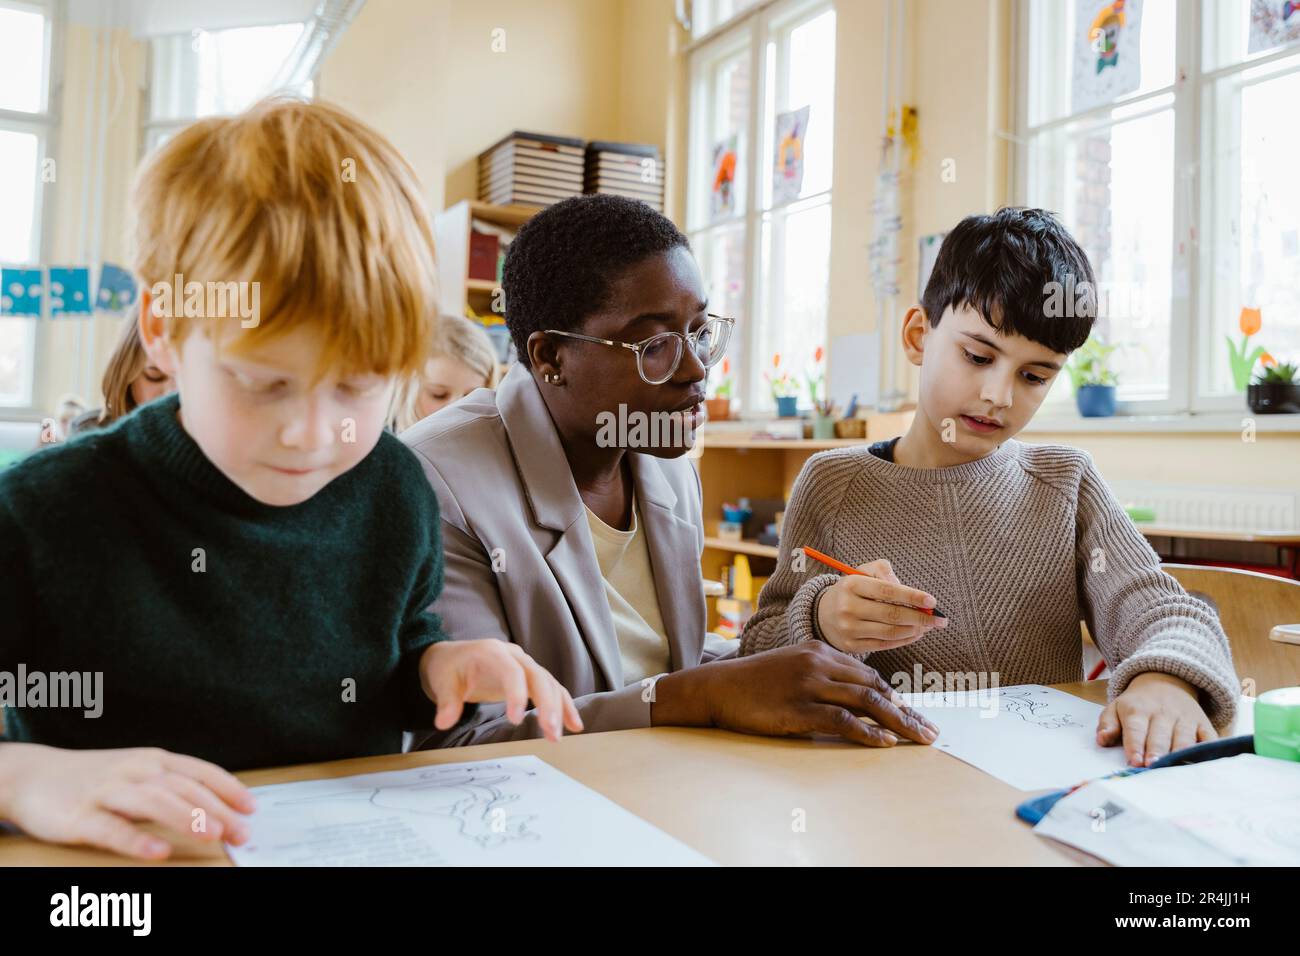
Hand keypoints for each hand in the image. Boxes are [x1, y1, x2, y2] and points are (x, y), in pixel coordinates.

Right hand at [0, 743, 254, 860]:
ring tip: (211, 835)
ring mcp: (108, 791)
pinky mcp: (80, 816)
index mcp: (154, 760)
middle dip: (216, 809)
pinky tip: (157, 853)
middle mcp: (135, 771)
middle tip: (240, 832)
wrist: (32, 775)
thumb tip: (216, 810)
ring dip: (185, 818)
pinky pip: (111, 829)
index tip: (251, 808)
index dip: (228, 788)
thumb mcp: (138, 774)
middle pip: (183, 788)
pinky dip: (136, 840)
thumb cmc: (96, 778)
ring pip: (152, 802)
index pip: (200, 771)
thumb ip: (172, 787)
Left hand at [420, 639, 583, 742]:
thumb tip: (444, 722)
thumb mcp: (442, 682)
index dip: (517, 694)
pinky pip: (553, 689)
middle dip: (548, 705)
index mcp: (492, 653)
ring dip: (558, 710)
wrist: (453, 658)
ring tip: (557, 737)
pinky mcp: (531, 678)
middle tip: (550, 733)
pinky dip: (565, 706)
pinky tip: (574, 725)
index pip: (511, 671)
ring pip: (550, 684)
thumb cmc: (449, 669)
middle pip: (538, 677)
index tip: (515, 721)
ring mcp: (526, 665)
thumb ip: (446, 702)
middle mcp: (514, 656)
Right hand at [655, 641, 939, 746]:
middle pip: (874, 687)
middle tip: (930, 731)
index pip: (868, 674)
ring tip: (920, 739)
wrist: (717, 688)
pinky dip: (868, 732)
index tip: (914, 716)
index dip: (895, 697)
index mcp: (819, 650)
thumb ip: (821, 674)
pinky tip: (885, 742)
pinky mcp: (797, 708)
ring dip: (899, 723)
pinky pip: (842, 720)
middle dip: (907, 711)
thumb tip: (854, 695)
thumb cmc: (753, 683)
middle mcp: (818, 663)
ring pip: (866, 702)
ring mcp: (808, 685)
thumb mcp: (791, 667)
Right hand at [815, 558, 946, 653]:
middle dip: (921, 617)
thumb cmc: (852, 589)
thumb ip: (885, 572)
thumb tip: (907, 590)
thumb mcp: (863, 571)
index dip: (912, 596)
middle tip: (940, 619)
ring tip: (928, 626)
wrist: (823, 613)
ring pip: (890, 632)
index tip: (932, 601)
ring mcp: (848, 629)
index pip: (888, 591)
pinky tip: (915, 634)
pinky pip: (884, 645)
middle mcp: (847, 607)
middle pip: (892, 615)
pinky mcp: (851, 645)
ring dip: (915, 630)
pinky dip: (903, 640)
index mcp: (851, 585)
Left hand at [1096, 672, 1215, 766]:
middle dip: (1157, 752)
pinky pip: (1209, 738)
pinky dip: (1209, 750)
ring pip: (1185, 738)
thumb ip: (1107, 724)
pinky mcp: (1203, 723)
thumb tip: (1102, 739)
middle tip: (1153, 767)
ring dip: (1181, 753)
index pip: (1136, 729)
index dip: (1135, 746)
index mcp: (1138, 710)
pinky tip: (1205, 763)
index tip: (1134, 762)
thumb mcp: (1116, 707)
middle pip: (1161, 735)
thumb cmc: (1137, 704)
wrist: (1165, 681)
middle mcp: (1163, 713)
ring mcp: (1185, 718)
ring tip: (1176, 769)